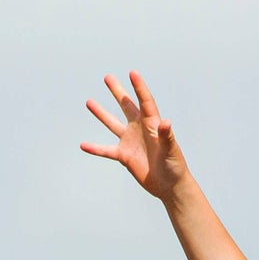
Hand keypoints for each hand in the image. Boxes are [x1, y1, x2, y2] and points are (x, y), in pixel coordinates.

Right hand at [81, 70, 187, 199]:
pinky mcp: (124, 156)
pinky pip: (106, 150)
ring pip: (112, 124)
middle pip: (127, 106)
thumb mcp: (171, 150)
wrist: (170, 187)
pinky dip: (95, 148)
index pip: (145, 102)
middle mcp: (139, 129)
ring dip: (101, 113)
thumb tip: (166, 121)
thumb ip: (167, 136)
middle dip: (118, 92)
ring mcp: (130, 142)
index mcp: (152, 125)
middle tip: (108, 77)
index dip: (139, 88)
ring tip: (89, 102)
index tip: (132, 73)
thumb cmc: (175, 167)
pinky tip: (83, 145)